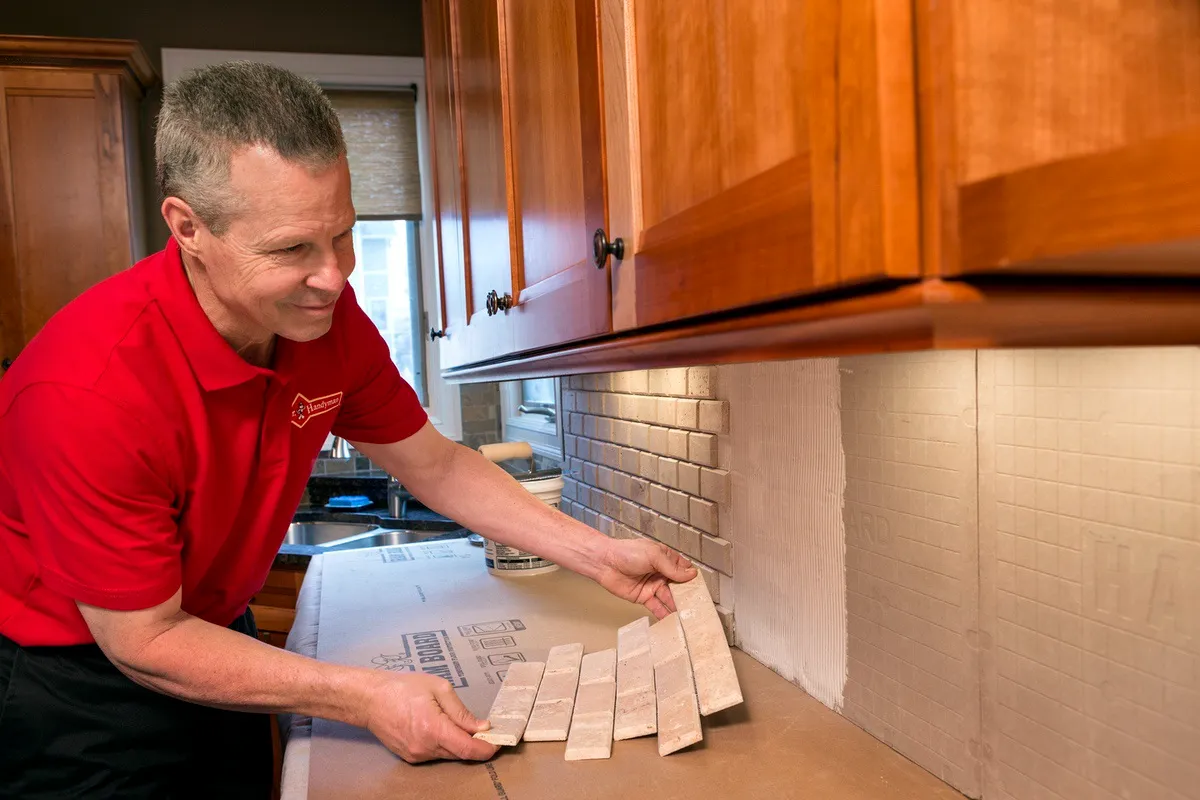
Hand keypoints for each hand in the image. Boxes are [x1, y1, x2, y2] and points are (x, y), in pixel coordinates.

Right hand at [363, 672, 498, 762]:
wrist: (371, 699)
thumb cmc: (403, 688)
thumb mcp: (438, 689)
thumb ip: (461, 711)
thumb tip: (481, 726)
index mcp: (433, 728)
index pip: (468, 748)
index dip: (487, 748)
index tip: (498, 742)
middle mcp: (425, 747)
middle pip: (460, 754)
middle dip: (475, 744)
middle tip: (485, 729)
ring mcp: (416, 755)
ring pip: (448, 755)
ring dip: (459, 743)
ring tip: (459, 724)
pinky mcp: (411, 757)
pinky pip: (435, 754)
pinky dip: (444, 744)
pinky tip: (441, 728)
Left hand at [595, 539, 697, 617]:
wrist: (605, 563)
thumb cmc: (627, 552)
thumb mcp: (654, 555)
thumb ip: (672, 567)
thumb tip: (691, 574)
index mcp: (665, 559)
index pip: (684, 570)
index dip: (692, 579)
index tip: (702, 589)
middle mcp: (661, 573)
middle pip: (678, 586)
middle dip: (687, 596)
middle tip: (698, 607)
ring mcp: (653, 586)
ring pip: (669, 598)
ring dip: (678, 607)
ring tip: (688, 617)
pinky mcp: (644, 597)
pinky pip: (657, 607)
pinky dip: (664, 614)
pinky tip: (672, 621)